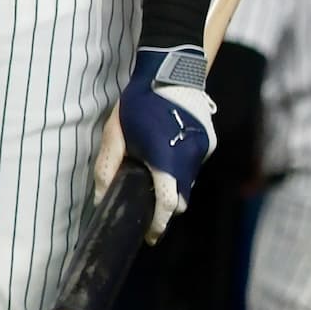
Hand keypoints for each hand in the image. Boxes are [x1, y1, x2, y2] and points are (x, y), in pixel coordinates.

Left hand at [118, 40, 220, 230]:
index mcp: (165, 160)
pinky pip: (194, 165)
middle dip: (165, 206)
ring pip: (188, 182)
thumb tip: (100, 198)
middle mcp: (190, 159)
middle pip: (180, 198)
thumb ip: (107, 168)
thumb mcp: (114, 135)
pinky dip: (180, 169)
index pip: (166, 204)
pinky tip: (165, 155)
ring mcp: (204, 151)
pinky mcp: (210, 143)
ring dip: (172, 186)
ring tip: (152, 176)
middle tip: (146, 206)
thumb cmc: (139, 104)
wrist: (173, 73)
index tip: (150, 236)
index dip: (159, 223)